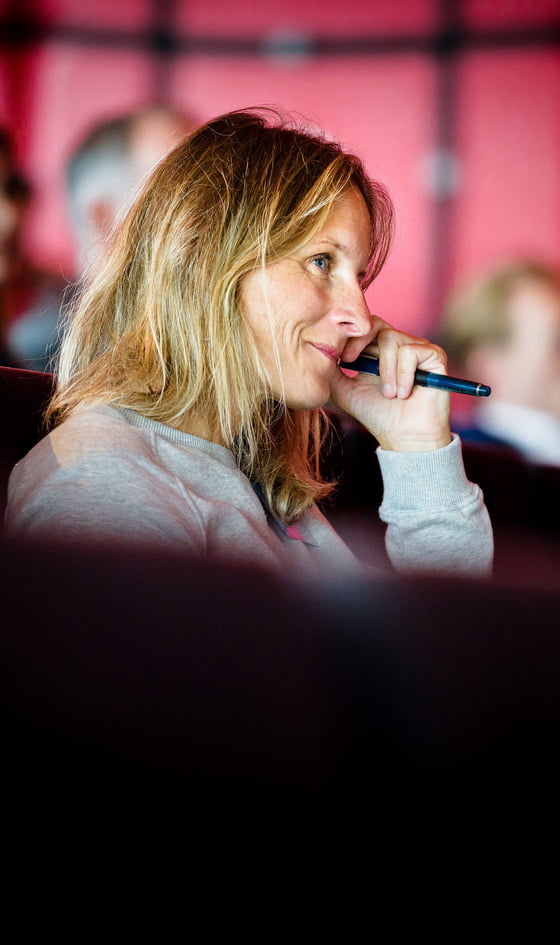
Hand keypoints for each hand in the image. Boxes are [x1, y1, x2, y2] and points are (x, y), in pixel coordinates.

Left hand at [330, 327, 451, 451]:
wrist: (404, 437)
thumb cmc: (377, 415)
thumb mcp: (345, 391)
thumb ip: (330, 372)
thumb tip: (316, 352)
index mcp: (377, 350)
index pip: (363, 326)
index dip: (350, 337)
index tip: (343, 359)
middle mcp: (398, 344)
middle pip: (376, 324)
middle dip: (361, 343)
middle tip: (353, 363)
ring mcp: (417, 348)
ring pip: (392, 338)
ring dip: (385, 370)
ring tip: (389, 394)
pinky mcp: (434, 356)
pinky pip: (411, 351)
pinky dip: (403, 374)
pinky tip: (403, 393)